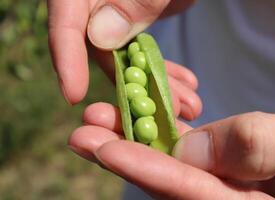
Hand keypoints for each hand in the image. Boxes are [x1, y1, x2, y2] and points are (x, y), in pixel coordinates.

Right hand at [47, 0, 194, 104]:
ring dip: (158, 87)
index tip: (73, 94)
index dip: (67, 58)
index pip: (67, 20)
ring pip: (129, 61)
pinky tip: (186, 85)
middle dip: (136, 88)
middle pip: (104, 53)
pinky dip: (164, 73)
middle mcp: (99, 3)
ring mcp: (119, 15)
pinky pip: (144, 55)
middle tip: (167, 112)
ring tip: (188, 105)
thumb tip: (100, 36)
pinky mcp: (138, 23)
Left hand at [69, 101, 274, 198]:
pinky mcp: (233, 158)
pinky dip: (167, 130)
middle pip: (172, 179)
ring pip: (177, 159)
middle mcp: (237, 196)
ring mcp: (234, 178)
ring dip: (138, 136)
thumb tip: (192, 151)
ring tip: (102, 115)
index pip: (191, 191)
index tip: (103, 146)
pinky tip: (143, 115)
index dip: (145, 169)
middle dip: (126, 152)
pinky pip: (195, 146)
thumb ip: (261, 146)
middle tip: (85, 131)